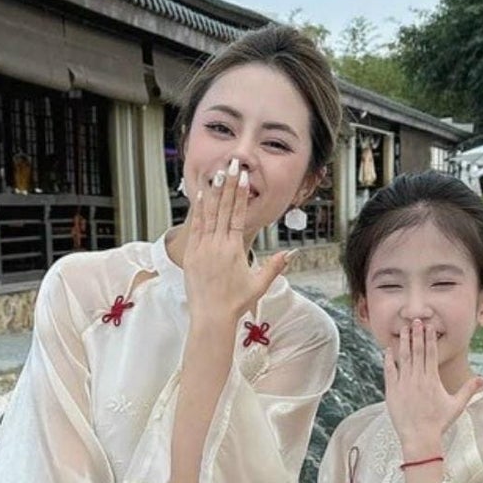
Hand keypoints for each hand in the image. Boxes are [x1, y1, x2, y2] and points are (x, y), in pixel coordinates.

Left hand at [182, 157, 288, 326]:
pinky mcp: (191, 255)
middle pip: (223, 208)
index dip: (240, 194)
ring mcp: (202, 249)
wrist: (211, 317)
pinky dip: (198, 211)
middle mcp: (216, 245)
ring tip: (217, 174)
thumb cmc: (235, 303)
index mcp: (234, 249)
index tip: (243, 176)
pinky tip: (200, 197)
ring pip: (208, 215)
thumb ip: (275, 266)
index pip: (238, 214)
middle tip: (231, 165)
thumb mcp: (260, 284)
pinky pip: (195, 228)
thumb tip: (291, 252)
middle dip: (228, 185)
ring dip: (213, 193)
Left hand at [383, 320, 482, 455]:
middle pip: (417, 351)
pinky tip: (388, 350)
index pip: (431, 353)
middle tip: (416, 321)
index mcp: (432, 380)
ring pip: (403, 358)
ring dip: (404, 342)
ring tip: (404, 329)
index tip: (429, 326)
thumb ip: (468, 389)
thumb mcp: (456, 405)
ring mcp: (403, 384)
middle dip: (417, 334)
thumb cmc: (439, 423)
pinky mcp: (392, 391)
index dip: (430, 338)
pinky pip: (389, 371)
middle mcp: (418, 378)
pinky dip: (388, 359)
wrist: (419, 437)